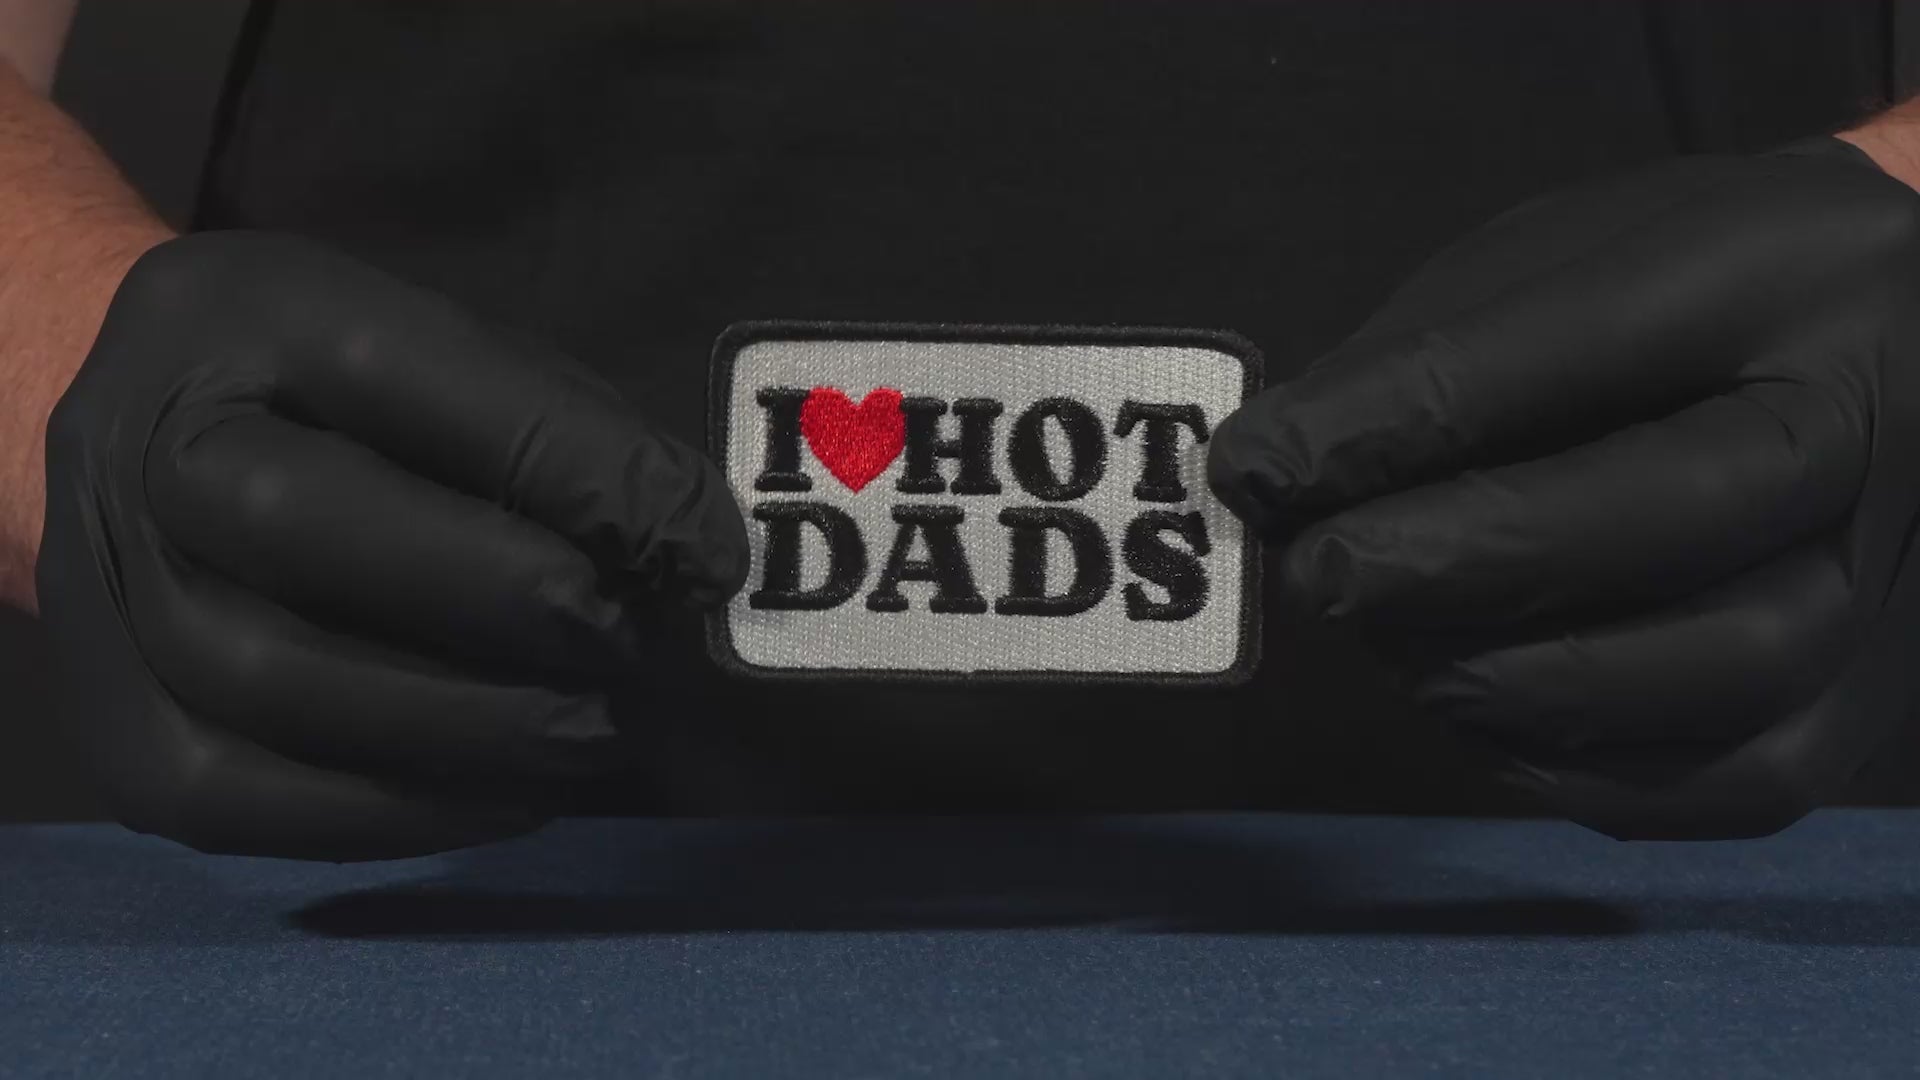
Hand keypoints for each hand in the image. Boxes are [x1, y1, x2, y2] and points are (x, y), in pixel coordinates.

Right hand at [36, 231, 748, 859]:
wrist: (152, 457)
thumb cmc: (353, 410)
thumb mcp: (450, 366)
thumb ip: (556, 435)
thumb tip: (691, 558)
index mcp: (251, 313)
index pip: (409, 375)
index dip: (573, 467)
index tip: (703, 549)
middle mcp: (143, 439)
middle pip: (299, 520)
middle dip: (500, 597)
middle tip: (627, 647)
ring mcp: (103, 586)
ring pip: (263, 676)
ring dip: (461, 726)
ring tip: (588, 734)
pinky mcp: (105, 722)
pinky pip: (228, 795)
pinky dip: (390, 814)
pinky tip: (511, 799)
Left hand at [1208, 136, 1919, 838]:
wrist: (1895, 351)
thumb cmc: (1680, 299)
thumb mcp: (1559, 263)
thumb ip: (1424, 357)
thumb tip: (1271, 474)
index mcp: (1778, 271)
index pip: (1578, 348)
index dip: (1396, 422)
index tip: (1258, 469)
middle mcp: (1874, 421)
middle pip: (1669, 513)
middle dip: (1460, 561)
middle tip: (1324, 577)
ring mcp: (1895, 572)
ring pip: (1724, 666)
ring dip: (1517, 680)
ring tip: (1402, 655)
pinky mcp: (1877, 696)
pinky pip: (1740, 780)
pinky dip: (1584, 771)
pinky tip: (1484, 720)